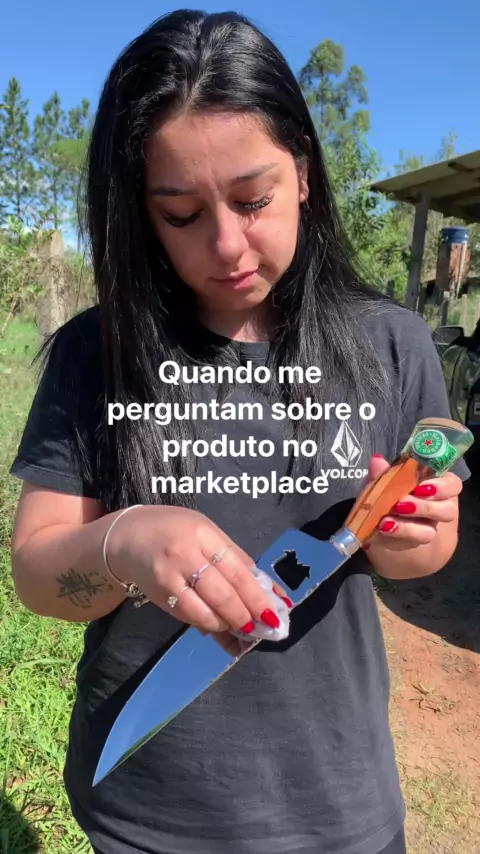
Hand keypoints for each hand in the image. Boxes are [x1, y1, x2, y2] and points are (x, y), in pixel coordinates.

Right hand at [105, 505, 289, 652]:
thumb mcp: (207, 532)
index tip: (274, 614)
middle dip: (246, 616)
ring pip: (205, 611)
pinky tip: (222, 631)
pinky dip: (209, 626)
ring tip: (244, 631)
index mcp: (203, 533)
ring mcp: (168, 577)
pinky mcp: (158, 596)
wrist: (126, 538)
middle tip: (263, 629)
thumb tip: (267, 589)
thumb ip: (235, 558)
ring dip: (229, 626)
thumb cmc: (174, 530)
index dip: (257, 595)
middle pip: (223, 593)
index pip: (237, 569)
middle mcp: (184, 554)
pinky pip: (188, 617)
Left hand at [362, 454, 462, 552]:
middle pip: (448, 509)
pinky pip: (414, 541)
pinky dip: (399, 532)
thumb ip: (382, 474)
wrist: (379, 530)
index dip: (442, 486)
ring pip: (432, 529)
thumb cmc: (384, 499)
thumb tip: (378, 460)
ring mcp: (429, 528)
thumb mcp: (379, 484)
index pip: (451, 483)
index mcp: (434, 485)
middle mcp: (438, 506)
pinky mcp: (417, 542)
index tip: (421, 486)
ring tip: (389, 519)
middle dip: (425, 506)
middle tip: (402, 503)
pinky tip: (385, 527)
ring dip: (410, 525)